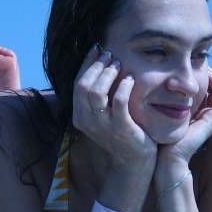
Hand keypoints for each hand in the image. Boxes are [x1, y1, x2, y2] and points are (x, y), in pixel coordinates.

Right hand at [73, 46, 157, 170]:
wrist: (134, 161)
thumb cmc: (121, 132)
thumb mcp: (103, 115)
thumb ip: (98, 96)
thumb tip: (100, 64)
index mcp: (79, 116)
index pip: (77, 83)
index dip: (86, 64)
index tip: (97, 50)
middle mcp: (86, 121)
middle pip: (83, 85)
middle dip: (96, 65)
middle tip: (110, 54)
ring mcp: (103, 126)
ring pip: (96, 92)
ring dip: (107, 74)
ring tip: (119, 64)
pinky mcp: (121, 128)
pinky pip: (119, 101)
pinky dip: (124, 86)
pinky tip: (130, 79)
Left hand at [158, 66, 211, 171]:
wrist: (166, 157)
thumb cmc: (159, 135)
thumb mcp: (160, 111)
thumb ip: (161, 99)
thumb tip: (155, 80)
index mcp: (196, 110)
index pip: (205, 87)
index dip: (201, 74)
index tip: (189, 64)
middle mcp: (207, 113)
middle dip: (208, 72)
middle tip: (198, 60)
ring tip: (203, 65)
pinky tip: (207, 76)